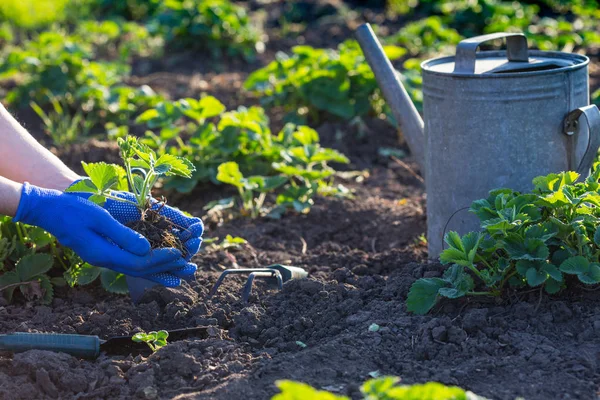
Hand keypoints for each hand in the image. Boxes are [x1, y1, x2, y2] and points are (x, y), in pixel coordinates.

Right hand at [68, 188, 203, 261]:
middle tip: (190, 268)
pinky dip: (148, 265)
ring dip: (161, 271)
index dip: (161, 259)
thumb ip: (122, 235)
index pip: (139, 262)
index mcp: (104, 254)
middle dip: (167, 269)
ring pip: (138, 269)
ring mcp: (105, 257)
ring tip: (183, 273)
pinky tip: (161, 265)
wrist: (48, 210)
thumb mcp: (100, 218)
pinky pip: (131, 262)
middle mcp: (106, 260)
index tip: (179, 253)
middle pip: (142, 270)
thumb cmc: (73, 209)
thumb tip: (146, 250)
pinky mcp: (105, 252)